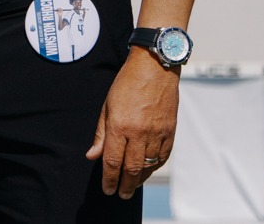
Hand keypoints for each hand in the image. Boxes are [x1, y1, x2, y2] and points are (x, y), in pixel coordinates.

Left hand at [85, 48, 179, 198]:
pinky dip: (155, 167)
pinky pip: (162, 156)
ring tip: (132, 186)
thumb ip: (101, 133)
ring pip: (149, 166)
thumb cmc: (126, 84)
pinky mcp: (170, 132)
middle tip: (120, 195)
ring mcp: (157, 133)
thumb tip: (93, 156)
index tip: (107, 189)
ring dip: (140, 179)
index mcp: (119, 126)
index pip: (112, 161)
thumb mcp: (106, 106)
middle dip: (125, 185)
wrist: (154, 68)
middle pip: (131, 168)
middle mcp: (139, 133)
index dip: (109, 179)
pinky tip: (148, 171)